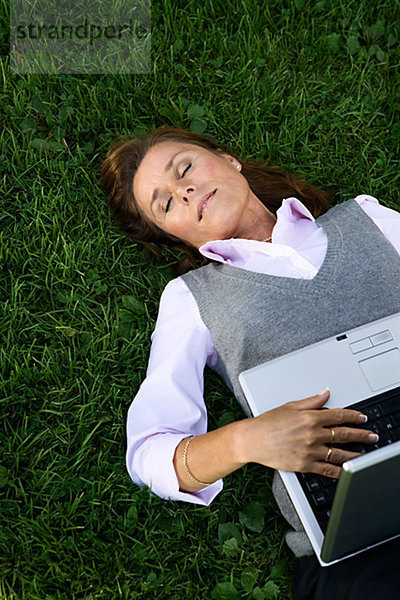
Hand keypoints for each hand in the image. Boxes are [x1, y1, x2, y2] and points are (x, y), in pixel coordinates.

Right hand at [238, 388, 377, 477]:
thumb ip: (311, 401)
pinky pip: (327, 469)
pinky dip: (340, 471)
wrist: (252, 440)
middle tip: (372, 436)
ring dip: (355, 454)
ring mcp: (309, 451)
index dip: (354, 416)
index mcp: (309, 418)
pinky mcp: (304, 465)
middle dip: (361, 435)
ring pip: (339, 453)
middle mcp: (312, 435)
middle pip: (343, 434)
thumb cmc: (268, 422)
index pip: (339, 416)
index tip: (362, 418)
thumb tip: (325, 393)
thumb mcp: (290, 406)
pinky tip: (347, 470)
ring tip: (365, 454)